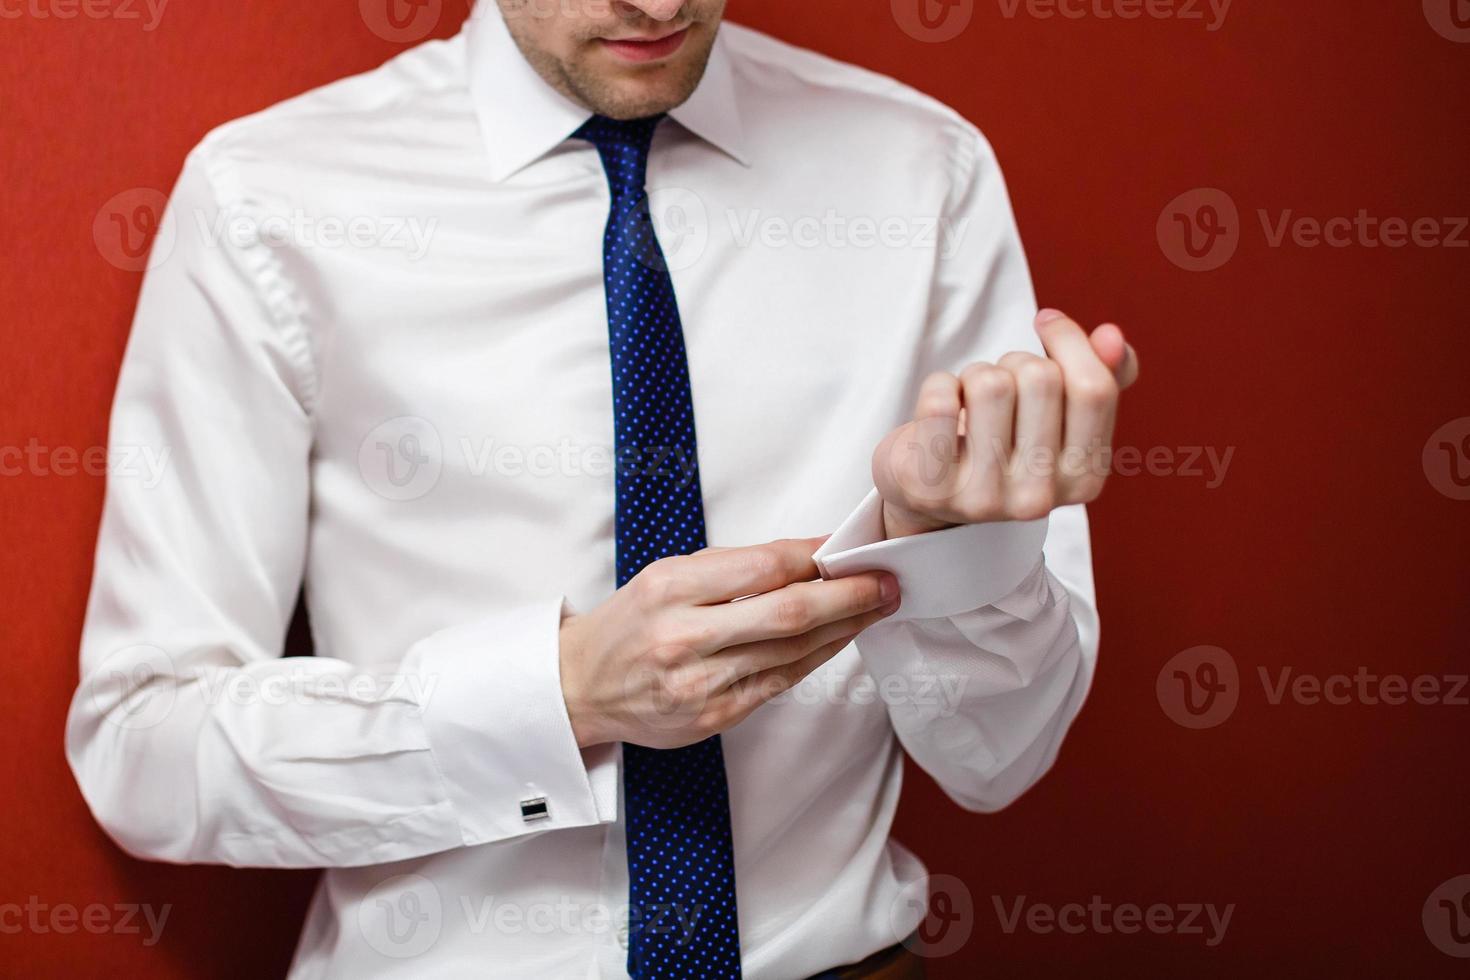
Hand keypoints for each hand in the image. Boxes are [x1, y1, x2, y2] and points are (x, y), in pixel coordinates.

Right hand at [559, 538, 900, 748]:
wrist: (580, 687)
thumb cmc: (631, 623)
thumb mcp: (666, 576)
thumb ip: (731, 568)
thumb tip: (805, 557)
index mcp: (670, 589)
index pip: (762, 566)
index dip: (814, 556)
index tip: (847, 546)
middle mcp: (685, 637)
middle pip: (788, 613)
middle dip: (848, 596)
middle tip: (885, 582)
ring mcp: (701, 684)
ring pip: (793, 651)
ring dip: (844, 628)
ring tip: (875, 607)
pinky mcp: (714, 717)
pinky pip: (780, 682)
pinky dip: (816, 657)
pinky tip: (839, 639)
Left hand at [873, 310, 1139, 538]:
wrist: (933, 489)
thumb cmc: (1004, 439)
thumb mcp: (1059, 414)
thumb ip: (1101, 373)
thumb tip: (1111, 337)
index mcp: (1084, 479)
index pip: (1094, 390)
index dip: (1069, 340)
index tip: (1046, 321)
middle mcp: (1039, 499)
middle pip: (1040, 378)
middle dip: (1014, 362)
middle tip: (998, 387)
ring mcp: (984, 499)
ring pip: (989, 383)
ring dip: (975, 373)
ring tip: (969, 401)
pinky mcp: (933, 488)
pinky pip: (939, 401)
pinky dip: (938, 385)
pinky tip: (941, 409)